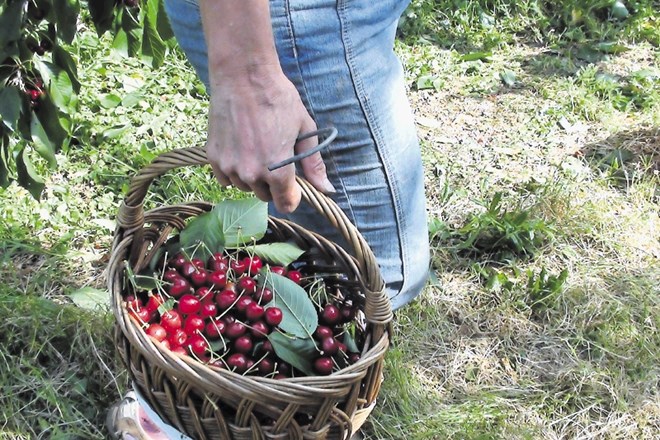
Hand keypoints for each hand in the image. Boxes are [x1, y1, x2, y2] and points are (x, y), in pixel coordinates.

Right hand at [205, 67, 333, 213]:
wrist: (242, 76)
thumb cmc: (278, 99)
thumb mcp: (304, 129)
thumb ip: (314, 164)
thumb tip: (327, 189)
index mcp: (278, 171)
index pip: (286, 204)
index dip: (292, 195)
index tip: (293, 182)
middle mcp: (252, 175)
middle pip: (265, 196)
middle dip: (272, 184)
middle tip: (274, 156)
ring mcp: (230, 167)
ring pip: (245, 187)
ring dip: (252, 176)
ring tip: (256, 148)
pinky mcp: (214, 158)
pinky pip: (225, 178)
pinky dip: (233, 170)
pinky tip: (240, 149)